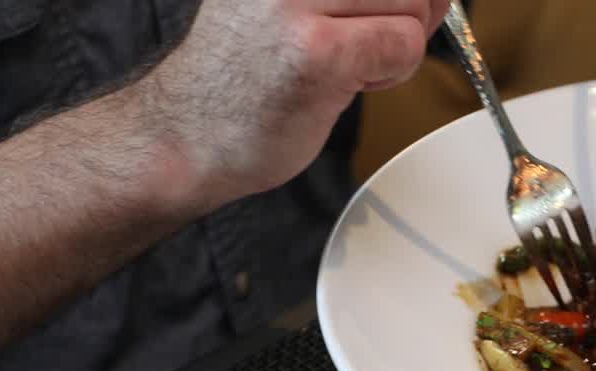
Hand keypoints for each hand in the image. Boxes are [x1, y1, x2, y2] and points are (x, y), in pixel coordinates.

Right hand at [138, 0, 450, 213]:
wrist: (183, 133)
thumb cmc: (241, 77)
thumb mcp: (290, 4)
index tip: (392, 10)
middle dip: (410, 14)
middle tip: (368, 48)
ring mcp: (299, 3)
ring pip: (412, 5)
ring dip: (397, 45)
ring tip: (348, 67)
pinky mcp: (317, 51)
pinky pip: (401, 47)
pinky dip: (391, 72)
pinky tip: (348, 84)